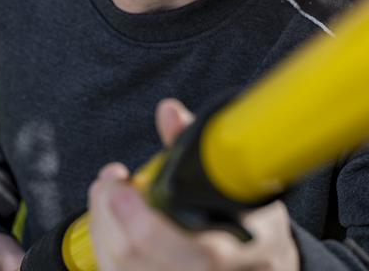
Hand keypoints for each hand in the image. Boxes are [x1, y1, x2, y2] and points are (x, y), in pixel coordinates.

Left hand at [86, 98, 299, 270]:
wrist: (265, 262)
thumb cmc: (253, 220)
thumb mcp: (243, 184)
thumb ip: (202, 149)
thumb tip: (169, 112)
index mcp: (240, 250)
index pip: (197, 254)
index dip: (149, 225)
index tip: (122, 187)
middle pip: (142, 261)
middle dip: (110, 215)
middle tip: (109, 181)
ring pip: (122, 270)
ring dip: (103, 227)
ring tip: (106, 194)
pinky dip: (105, 244)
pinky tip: (108, 220)